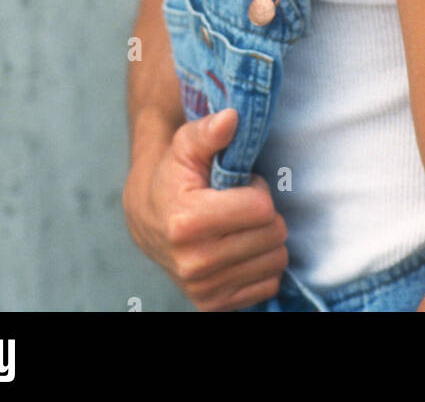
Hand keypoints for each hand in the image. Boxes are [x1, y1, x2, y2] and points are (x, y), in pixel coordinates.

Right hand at [122, 106, 288, 310]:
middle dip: (264, 213)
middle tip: (239, 205)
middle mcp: (194, 262)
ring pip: (275, 260)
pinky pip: (268, 285)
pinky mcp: (213, 305)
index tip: (239, 185)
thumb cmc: (173, 177)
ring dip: (265, 238)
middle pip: (273, 235)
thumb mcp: (185, 145)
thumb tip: (232, 118)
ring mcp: (204, 288)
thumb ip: (209, 131)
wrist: (148, 219)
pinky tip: (239, 248)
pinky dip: (260, 264)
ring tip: (238, 225)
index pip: (261, 208)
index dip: (257, 189)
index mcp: (186, 222)